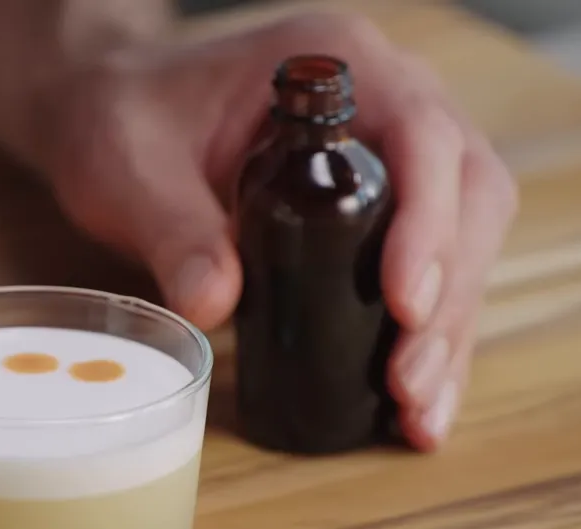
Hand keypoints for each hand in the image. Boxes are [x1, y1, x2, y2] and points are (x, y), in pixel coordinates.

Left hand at [38, 11, 518, 450]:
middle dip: (448, 294)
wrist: (113, 121)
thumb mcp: (129, 170)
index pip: (421, 134)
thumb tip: (215, 305)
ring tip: (416, 413)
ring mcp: (394, 155)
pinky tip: (414, 407)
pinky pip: (435, 268)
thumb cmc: (123, 124)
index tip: (404, 303)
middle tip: (405, 380)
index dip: (428, 220)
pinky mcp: (383, 209)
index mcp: (334, 63)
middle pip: (467, 193)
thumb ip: (170, 229)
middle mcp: (385, 101)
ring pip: (465, 238)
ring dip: (450, 330)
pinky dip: (431, 338)